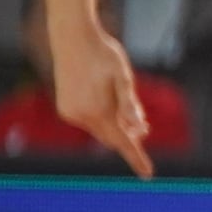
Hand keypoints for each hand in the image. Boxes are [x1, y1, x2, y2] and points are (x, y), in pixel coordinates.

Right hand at [49, 18, 157, 177]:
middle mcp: (80, 116)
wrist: (72, 37)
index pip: (121, 142)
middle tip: (145, 127)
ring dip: (115, 124)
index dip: (136, 157)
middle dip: (128, 136)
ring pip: (100, 129)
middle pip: (111, 137)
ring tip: (126, 106)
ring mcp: (69, 112)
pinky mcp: (64, 108)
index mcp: (97, 111)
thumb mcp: (123, 76)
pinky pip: (89, 120)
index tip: (147, 174)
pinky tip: (106, 99)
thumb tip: (139, 128)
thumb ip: (130, 103)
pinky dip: (102, 118)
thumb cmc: (103, 54)